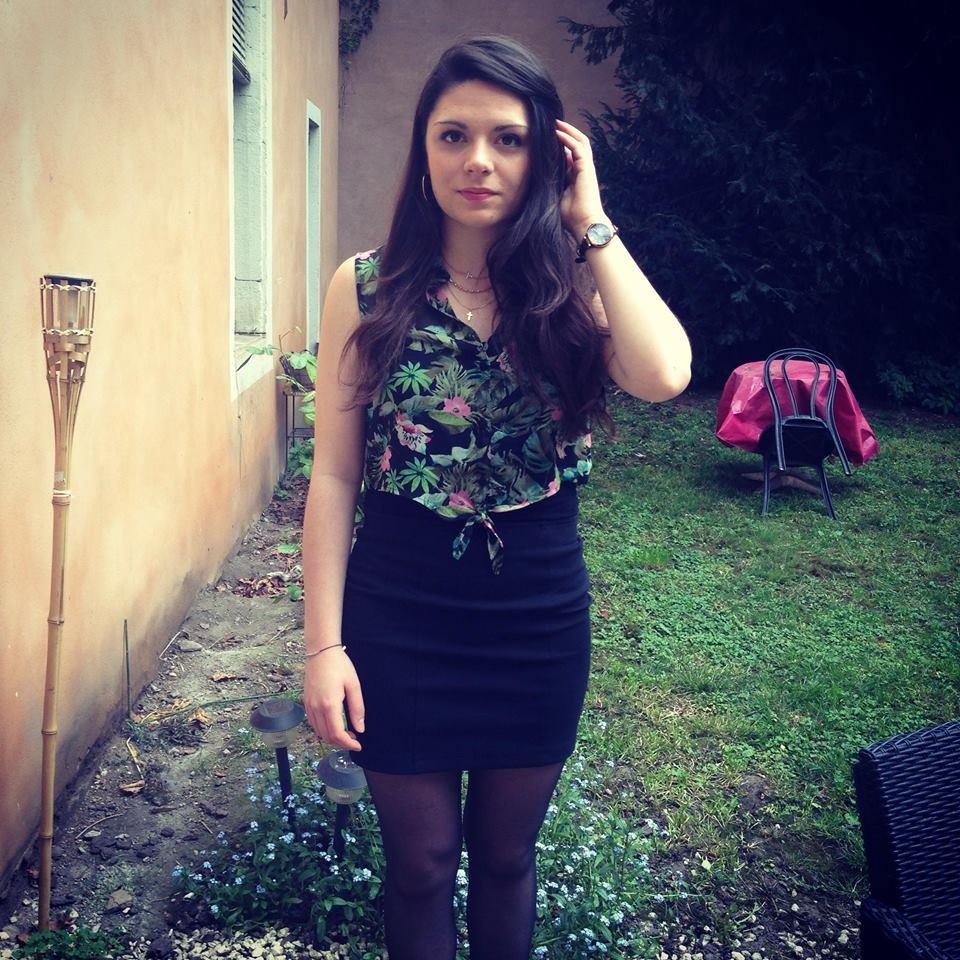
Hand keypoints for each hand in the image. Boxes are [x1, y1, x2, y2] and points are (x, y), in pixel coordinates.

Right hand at [303, 648, 364, 750]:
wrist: (321, 651)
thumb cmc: (340, 665)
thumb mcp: (354, 685)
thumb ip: (357, 708)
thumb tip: (360, 729)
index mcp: (329, 705)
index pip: (337, 734)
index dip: (348, 744)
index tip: (358, 745)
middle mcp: (316, 708)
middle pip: (326, 737)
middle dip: (341, 743)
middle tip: (354, 739)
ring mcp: (308, 705)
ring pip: (318, 732)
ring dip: (332, 737)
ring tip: (346, 732)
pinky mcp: (305, 702)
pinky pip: (313, 723)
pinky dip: (323, 729)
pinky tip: (333, 723)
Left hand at [556, 119, 607, 238]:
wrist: (584, 224)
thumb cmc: (571, 216)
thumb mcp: (556, 196)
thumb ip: (551, 184)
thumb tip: (538, 177)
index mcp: (576, 176)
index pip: (570, 154)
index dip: (560, 145)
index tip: (547, 138)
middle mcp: (582, 169)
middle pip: (577, 145)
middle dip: (566, 133)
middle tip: (552, 124)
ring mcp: (586, 168)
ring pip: (580, 142)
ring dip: (568, 131)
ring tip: (556, 123)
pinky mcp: (587, 168)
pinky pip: (579, 148)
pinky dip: (568, 139)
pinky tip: (558, 133)